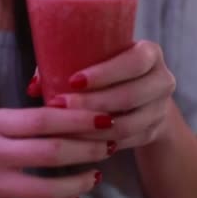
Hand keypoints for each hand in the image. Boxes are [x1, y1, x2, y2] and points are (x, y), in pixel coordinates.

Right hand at [0, 108, 114, 197]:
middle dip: (88, 150)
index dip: (80, 119)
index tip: (106, 119)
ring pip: (46, 190)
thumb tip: (73, 115)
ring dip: (78, 184)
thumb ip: (22, 123)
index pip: (44, 118)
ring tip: (93, 177)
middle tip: (109, 148)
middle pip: (51, 153)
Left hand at [29, 41, 176, 150]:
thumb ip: (66, 64)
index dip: (105, 73)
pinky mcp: (153, 131)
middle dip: (92, 103)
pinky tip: (76, 141)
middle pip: (131, 95)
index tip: (73, 80)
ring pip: (128, 124)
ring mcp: (161, 108)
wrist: (143, 95)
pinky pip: (126, 141)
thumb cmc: (109, 70)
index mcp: (150, 53)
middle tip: (58, 106)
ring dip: (92, 128)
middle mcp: (162, 79)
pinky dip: (100, 143)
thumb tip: (34, 86)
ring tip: (62, 127)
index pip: (134, 62)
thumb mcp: (97, 59)